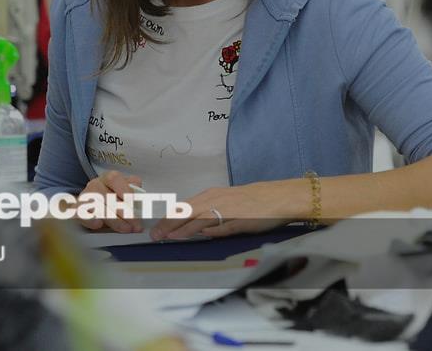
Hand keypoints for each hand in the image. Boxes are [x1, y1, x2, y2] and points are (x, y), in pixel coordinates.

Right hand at [77, 170, 143, 232]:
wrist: (92, 205)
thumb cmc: (113, 198)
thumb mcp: (126, 191)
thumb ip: (135, 190)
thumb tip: (140, 194)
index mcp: (109, 178)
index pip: (115, 179)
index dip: (125, 190)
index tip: (135, 205)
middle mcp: (95, 185)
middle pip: (108, 196)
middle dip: (124, 212)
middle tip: (135, 225)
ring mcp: (84, 197)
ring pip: (98, 207)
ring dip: (114, 220)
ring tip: (125, 229)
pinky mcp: (76, 211)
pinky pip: (81, 214)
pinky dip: (90, 219)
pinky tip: (99, 224)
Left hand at [149, 181, 300, 239]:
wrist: (277, 197)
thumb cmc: (253, 201)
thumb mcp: (226, 201)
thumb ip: (210, 212)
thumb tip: (194, 226)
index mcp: (211, 195)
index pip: (184, 206)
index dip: (169, 218)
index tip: (157, 227)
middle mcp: (216, 200)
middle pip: (187, 211)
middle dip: (169, 224)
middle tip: (155, 235)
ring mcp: (227, 210)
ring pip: (199, 218)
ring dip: (183, 228)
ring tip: (169, 237)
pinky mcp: (239, 220)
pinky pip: (220, 226)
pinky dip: (207, 231)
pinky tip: (197, 235)